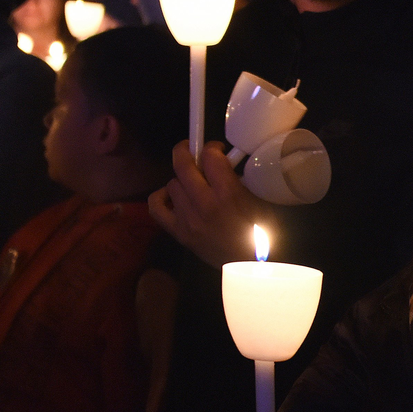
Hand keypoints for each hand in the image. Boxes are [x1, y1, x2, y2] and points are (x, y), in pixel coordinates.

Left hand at [148, 141, 270, 268]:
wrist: (247, 264)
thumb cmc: (257, 231)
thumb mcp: (255, 200)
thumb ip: (236, 179)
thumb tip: (221, 160)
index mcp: (228, 194)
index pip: (210, 157)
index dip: (211, 148)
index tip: (216, 150)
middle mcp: (204, 204)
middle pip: (182, 164)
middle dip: (186, 150)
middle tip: (192, 149)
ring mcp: (187, 219)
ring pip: (172, 183)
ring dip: (181, 179)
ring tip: (191, 183)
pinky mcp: (177, 232)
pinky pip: (155, 207)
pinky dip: (160, 196)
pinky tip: (172, 196)